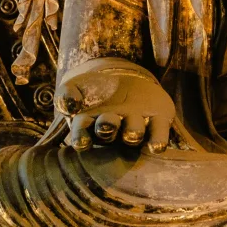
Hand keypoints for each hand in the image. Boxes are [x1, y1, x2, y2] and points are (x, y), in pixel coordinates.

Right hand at [49, 59, 179, 153]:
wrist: (124, 80)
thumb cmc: (95, 89)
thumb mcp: (77, 86)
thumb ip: (67, 93)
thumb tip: (70, 104)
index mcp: (91, 125)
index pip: (83, 133)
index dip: (82, 138)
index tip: (82, 142)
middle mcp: (114, 131)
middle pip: (110, 133)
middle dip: (108, 129)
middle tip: (107, 124)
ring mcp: (135, 127)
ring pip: (134, 134)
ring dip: (133, 133)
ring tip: (132, 132)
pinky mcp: (157, 122)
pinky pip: (158, 134)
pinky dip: (158, 141)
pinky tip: (157, 146)